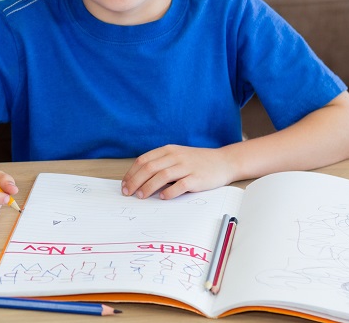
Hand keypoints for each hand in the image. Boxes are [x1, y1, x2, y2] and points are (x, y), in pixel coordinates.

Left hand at [121, 144, 235, 199]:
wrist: (224, 161)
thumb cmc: (197, 161)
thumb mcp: (177, 156)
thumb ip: (160, 163)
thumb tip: (139, 179)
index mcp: (168, 150)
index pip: (143, 160)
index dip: (131, 173)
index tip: (124, 184)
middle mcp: (176, 156)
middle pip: (149, 168)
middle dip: (135, 181)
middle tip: (128, 192)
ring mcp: (186, 166)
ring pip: (162, 176)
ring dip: (148, 187)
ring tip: (141, 196)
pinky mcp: (197, 178)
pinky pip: (180, 185)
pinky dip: (169, 192)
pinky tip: (162, 197)